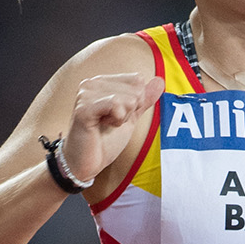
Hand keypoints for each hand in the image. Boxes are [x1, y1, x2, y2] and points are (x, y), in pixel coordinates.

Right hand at [60, 72, 160, 186]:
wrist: (85, 164)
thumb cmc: (103, 142)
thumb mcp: (130, 118)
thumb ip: (144, 100)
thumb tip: (160, 80)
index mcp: (102, 82)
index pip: (137, 80)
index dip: (135, 103)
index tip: (117, 116)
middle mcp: (92, 83)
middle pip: (135, 89)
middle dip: (129, 111)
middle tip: (110, 123)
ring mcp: (86, 94)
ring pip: (127, 98)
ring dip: (122, 118)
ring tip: (105, 125)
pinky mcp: (84, 107)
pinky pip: (116, 105)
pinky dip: (116, 120)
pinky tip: (102, 126)